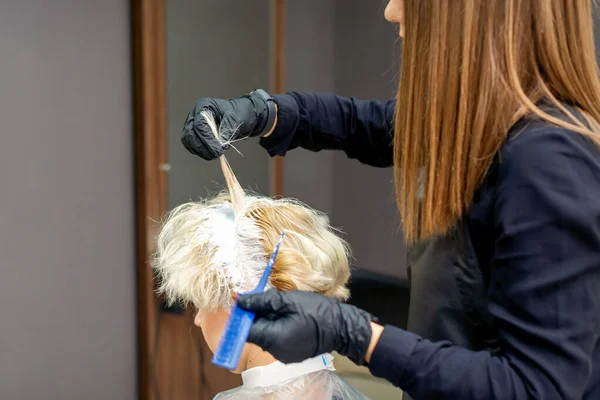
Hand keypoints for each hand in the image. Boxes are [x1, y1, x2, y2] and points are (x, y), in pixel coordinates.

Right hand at [181, 89, 276, 159]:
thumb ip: (227, 131)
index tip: (218, 149)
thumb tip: (220, 145)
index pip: (199, 125)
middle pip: (190, 133)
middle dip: (202, 147)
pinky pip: (192, 145)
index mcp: (203, 106)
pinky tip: (210, 154)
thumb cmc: (238, 112)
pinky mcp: (195, 134)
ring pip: (189, 141)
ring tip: (215, 155)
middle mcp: (195, 115)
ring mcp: (193, 124)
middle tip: (216, 154)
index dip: (207, 139)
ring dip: (200, 151)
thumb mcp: (236, 119)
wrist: (240, 115)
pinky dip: (200, 152)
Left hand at [237, 290, 373, 364]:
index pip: (246, 330)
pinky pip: (276, 340)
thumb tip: (240, 301)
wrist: (343, 327)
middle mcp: (276, 352)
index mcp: (274, 339)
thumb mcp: (288, 300)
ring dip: (267, 320)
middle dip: (256, 316)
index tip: (245, 300)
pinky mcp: (291, 354)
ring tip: (282, 306)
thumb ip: (262, 302)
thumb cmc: (317, 311)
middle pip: (255, 333)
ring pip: (265, 336)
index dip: (242, 315)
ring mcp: (284, 355)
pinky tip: (288, 316)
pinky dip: (277, 327)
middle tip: (267, 299)